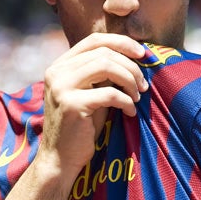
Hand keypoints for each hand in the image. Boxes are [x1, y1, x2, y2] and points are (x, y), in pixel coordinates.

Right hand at [39, 33, 147, 177]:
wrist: (60, 159)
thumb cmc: (81, 126)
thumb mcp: (90, 92)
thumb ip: (101, 74)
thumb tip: (133, 56)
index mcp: (59, 66)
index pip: (94, 40)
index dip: (121, 42)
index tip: (142, 54)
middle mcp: (56, 72)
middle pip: (103, 53)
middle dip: (130, 66)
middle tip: (144, 84)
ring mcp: (61, 87)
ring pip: (106, 66)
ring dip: (129, 80)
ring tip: (138, 96)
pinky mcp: (71, 104)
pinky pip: (109, 94)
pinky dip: (126, 101)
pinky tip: (130, 112)